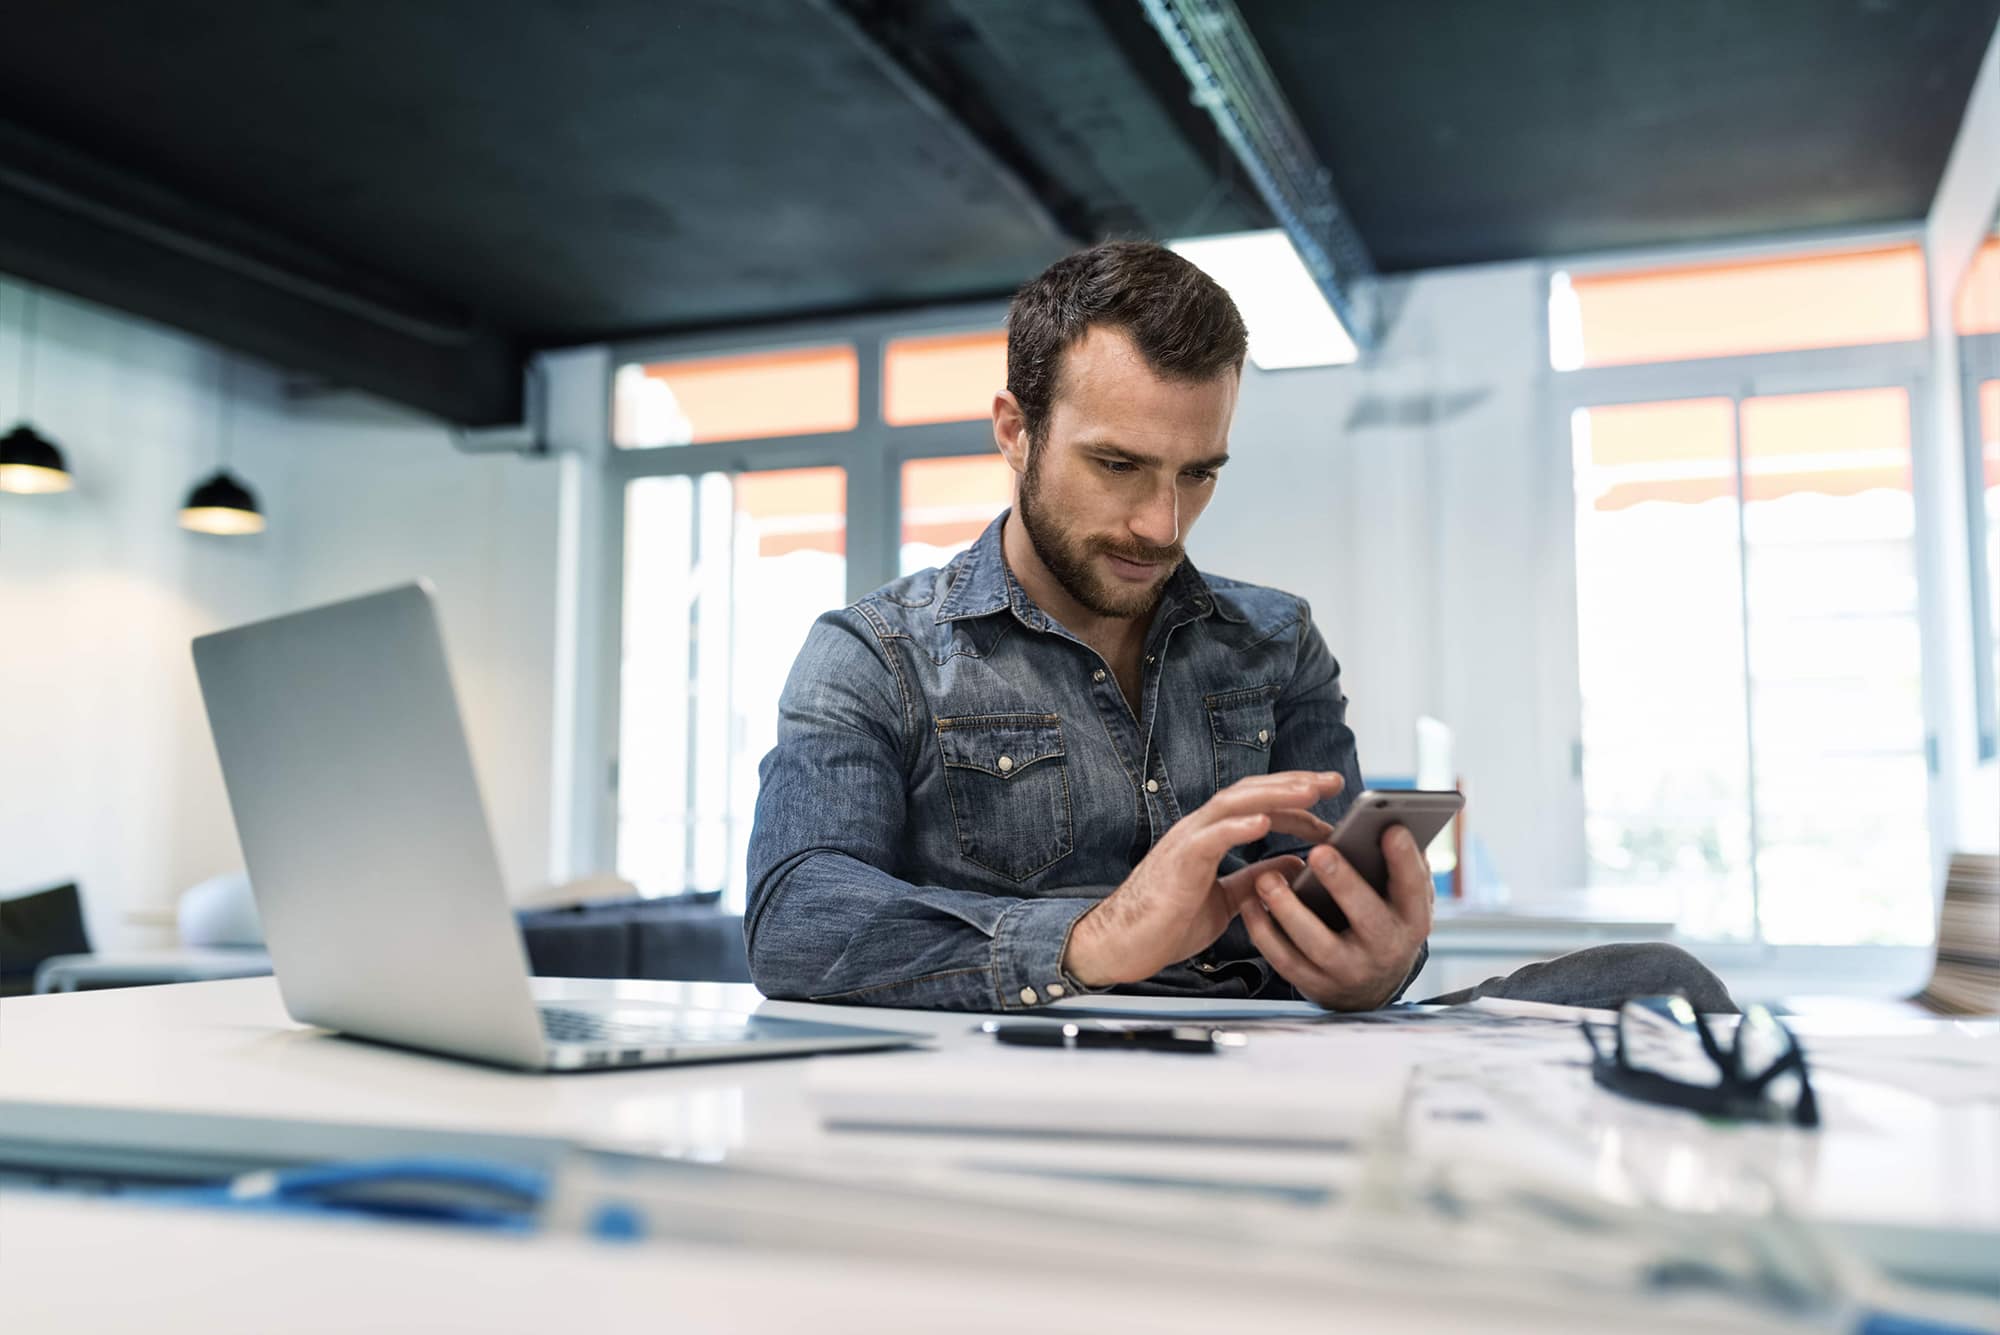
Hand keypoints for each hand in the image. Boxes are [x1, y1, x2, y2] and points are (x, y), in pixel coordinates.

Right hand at [1063, 772, 1343, 987]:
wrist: (1123, 945)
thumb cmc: (1168, 923)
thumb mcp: (1227, 901)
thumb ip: (1256, 880)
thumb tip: (1295, 866)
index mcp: (1209, 837)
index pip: (1258, 807)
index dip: (1294, 804)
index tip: (1329, 807)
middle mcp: (1198, 830)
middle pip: (1250, 793)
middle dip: (1294, 785)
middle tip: (1333, 782)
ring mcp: (1186, 842)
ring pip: (1232, 804)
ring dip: (1274, 796)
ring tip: (1309, 793)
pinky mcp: (1177, 862)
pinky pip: (1210, 838)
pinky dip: (1237, 827)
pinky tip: (1264, 822)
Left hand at [1236, 825, 1432, 1010]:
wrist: (1369, 987)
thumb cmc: (1383, 920)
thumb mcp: (1402, 899)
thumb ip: (1400, 865)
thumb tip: (1388, 821)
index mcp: (1412, 921)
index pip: (1414, 889)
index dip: (1406, 860)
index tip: (1392, 828)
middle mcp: (1386, 950)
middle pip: (1368, 918)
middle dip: (1344, 884)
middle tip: (1319, 852)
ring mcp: (1349, 972)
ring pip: (1319, 944)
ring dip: (1290, 910)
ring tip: (1268, 878)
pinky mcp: (1316, 985)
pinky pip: (1285, 960)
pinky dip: (1264, 932)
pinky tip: (1249, 901)